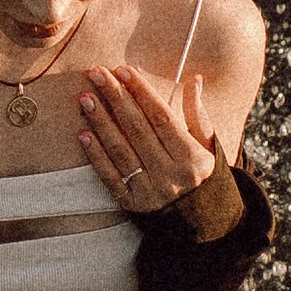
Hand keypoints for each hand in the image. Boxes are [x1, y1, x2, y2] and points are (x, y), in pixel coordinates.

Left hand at [78, 60, 220, 214]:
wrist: (200, 221)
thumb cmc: (202, 175)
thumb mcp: (207, 145)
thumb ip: (197, 113)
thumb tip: (194, 79)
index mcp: (192, 158)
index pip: (162, 117)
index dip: (142, 92)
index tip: (123, 70)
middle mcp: (171, 175)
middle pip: (138, 130)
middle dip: (115, 98)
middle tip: (96, 74)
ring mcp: (150, 191)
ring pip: (121, 151)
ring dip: (101, 122)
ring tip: (85, 98)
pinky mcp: (133, 205)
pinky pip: (111, 177)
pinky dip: (96, 156)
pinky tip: (83, 135)